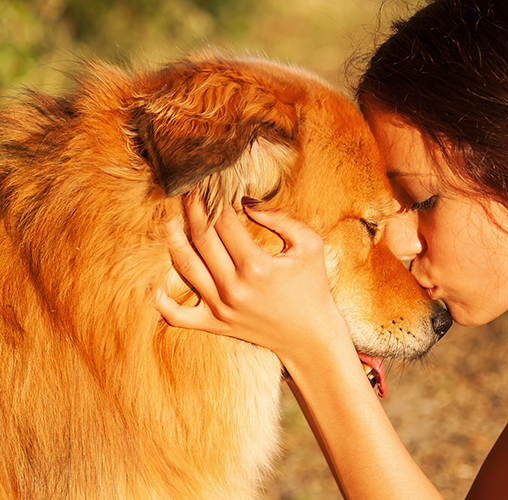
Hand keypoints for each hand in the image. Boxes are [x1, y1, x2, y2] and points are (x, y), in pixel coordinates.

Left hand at [155, 192, 349, 362]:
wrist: (311, 337)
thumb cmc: (312, 287)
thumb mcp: (310, 246)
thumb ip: (282, 218)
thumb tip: (246, 202)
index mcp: (256, 266)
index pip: (224, 223)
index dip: (214, 200)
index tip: (209, 185)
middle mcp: (234, 287)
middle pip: (202, 239)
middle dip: (194, 211)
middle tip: (188, 194)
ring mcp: (221, 307)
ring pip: (185, 268)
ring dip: (174, 241)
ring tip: (171, 222)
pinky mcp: (215, 324)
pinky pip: (178, 316)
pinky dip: (163, 303)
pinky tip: (157, 286)